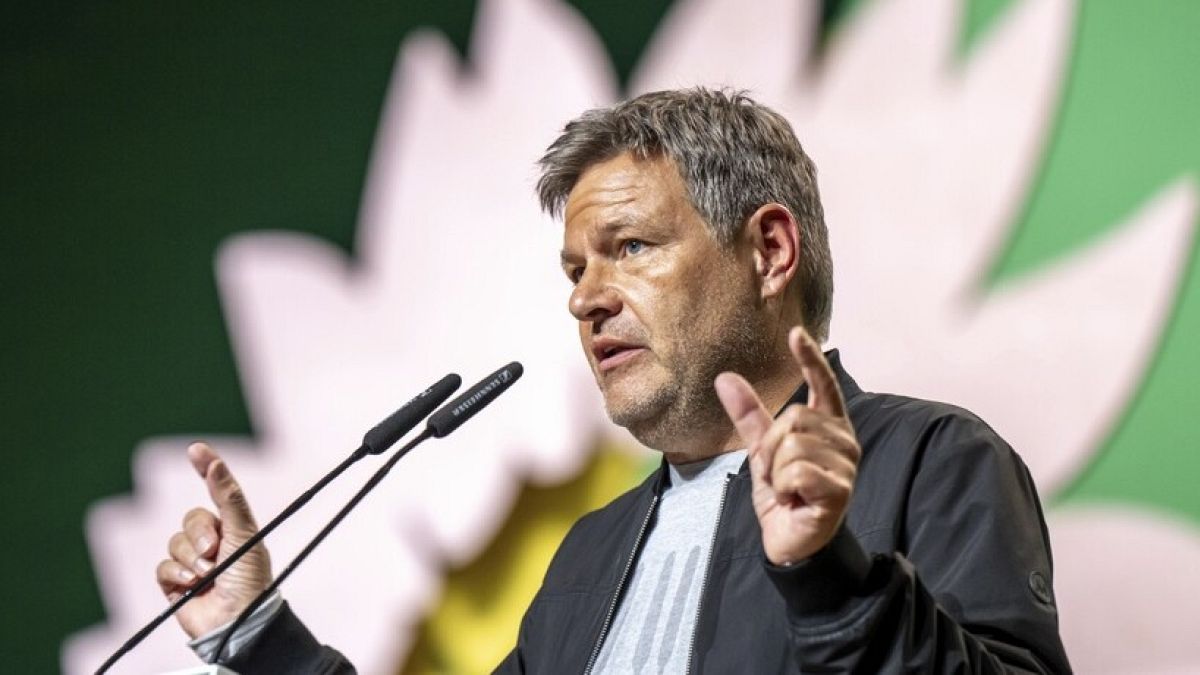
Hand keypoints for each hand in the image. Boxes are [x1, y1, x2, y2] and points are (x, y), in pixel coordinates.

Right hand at [156, 442, 272, 638]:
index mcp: (233, 527)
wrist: (238, 621)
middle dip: (200, 535)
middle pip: (191, 519)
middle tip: (216, 552)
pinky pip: (163, 566)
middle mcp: (212, 541)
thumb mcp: (244, 533)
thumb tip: (215, 463)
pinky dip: (177, 575)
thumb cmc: (250, 579)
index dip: (206, 469)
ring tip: (210, 575)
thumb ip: (228, 498)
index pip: (217, 492)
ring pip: (175, 542)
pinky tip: (192, 587)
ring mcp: (192, 562)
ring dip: (191, 559)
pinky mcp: (174, 582)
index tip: (195, 449)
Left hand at [715, 326, 859, 565]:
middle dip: (772, 446)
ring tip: (788, 489)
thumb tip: (725, 378)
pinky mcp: (840, 488)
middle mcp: (844, 440)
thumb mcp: (761, 452)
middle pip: (795, 417)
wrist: (793, 543)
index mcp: (828, 427)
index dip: (810, 359)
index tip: (796, 333)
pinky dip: (783, 486)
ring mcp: (846, 464)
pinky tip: (795, 499)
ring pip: (792, 444)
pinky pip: (796, 470)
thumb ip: (749, 416)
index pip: (823, 385)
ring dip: (776, 471)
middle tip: (778, 474)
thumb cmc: (784, 495)